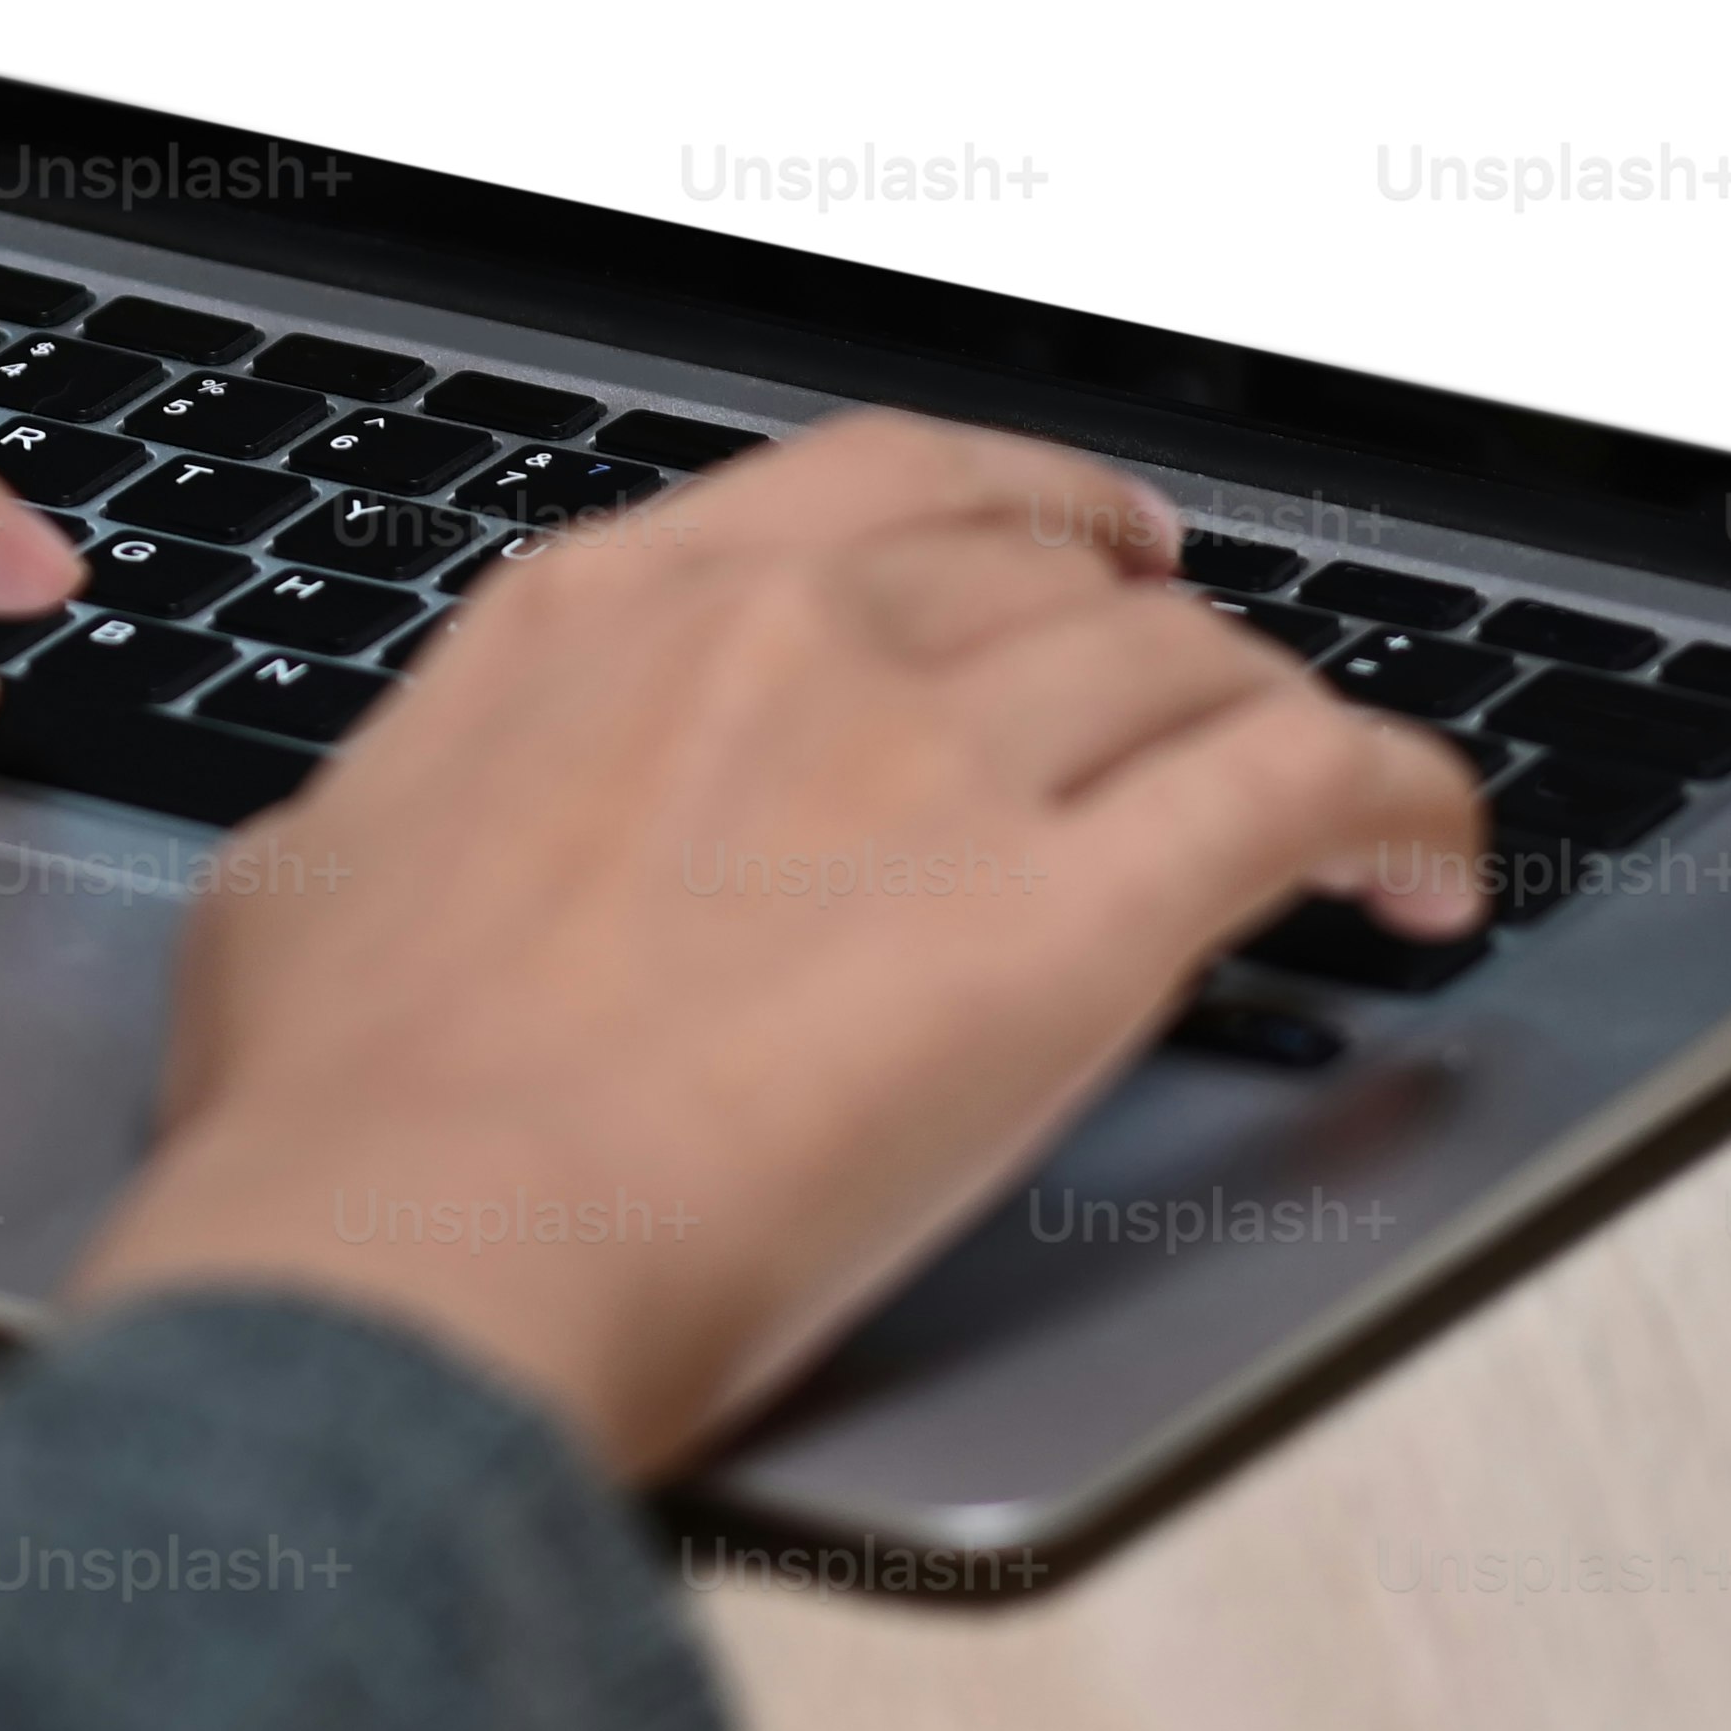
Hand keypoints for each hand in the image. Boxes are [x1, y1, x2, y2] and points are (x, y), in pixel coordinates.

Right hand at [68, 414, 1487, 1478]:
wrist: (420, 1244)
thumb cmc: (338, 1115)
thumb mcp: (303, 886)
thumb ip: (398, 822)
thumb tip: (391, 855)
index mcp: (603, 614)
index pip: (871, 486)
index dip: (1008, 505)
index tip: (1060, 545)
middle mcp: (788, 640)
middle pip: (1046, 563)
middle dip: (1147, 611)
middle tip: (1195, 676)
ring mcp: (937, 756)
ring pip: (1192, 658)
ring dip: (1276, 714)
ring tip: (1329, 798)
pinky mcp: (1079, 912)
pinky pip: (1304, 783)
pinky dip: (1403, 799)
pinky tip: (1427, 860)